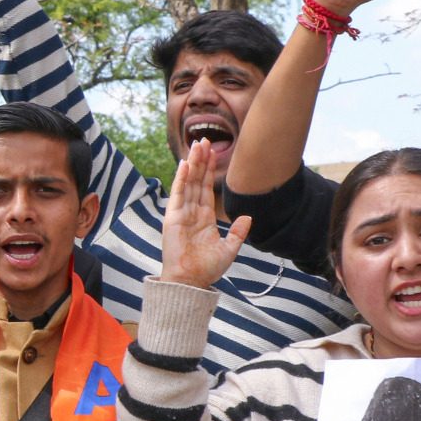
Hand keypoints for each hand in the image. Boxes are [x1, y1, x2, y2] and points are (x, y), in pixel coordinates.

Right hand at [159, 140, 248, 289]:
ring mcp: (181, 213)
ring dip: (193, 163)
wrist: (192, 281)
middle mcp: (192, 212)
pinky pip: (178, 194)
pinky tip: (185, 164)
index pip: (206, 188)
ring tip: (197, 144)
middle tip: (205, 140)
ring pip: (188, 182)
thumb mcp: (229, 248)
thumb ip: (238, 232)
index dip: (210, 170)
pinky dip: (181, 178)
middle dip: (202, 160)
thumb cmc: (207, 268)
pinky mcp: (173, 217)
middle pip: (197, 180)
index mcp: (204, 218)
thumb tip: (248, 216)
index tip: (214, 153)